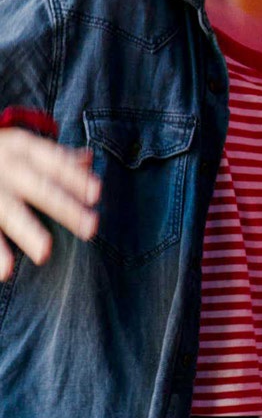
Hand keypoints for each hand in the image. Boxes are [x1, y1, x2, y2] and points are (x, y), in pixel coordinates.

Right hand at [0, 127, 99, 279]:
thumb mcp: (19, 146)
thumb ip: (54, 156)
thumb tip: (89, 159)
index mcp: (20, 148)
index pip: (54, 161)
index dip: (74, 177)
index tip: (97, 193)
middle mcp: (4, 168)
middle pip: (39, 189)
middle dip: (65, 208)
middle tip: (91, 228)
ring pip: (8, 212)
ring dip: (27, 231)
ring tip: (45, 253)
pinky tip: (5, 271)